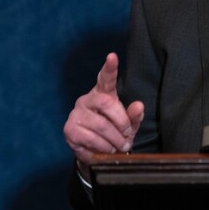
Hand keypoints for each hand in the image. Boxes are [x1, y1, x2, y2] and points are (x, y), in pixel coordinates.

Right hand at [63, 53, 143, 178]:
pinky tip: (107, 149)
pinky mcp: (69, 130)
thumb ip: (135, 116)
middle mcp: (87, 100)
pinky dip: (104, 147)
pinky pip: (91, 139)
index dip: (109, 68)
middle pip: (107, 104)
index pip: (105, 78)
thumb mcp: (129, 125)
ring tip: (120, 146)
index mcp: (102, 94)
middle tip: (128, 136)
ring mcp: (76, 114)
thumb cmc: (115, 133)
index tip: (112, 56)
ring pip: (101, 125)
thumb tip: (139, 105)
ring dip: (115, 140)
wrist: (96, 153)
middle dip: (122, 122)